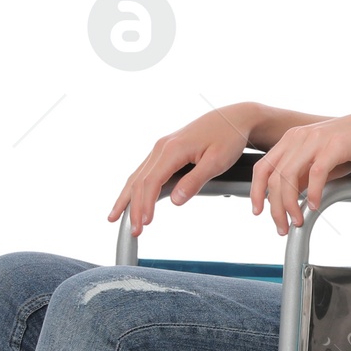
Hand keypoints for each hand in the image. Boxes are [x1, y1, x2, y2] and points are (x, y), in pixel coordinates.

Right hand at [107, 105, 255, 231]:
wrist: (233, 118)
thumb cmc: (228, 138)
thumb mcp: (217, 162)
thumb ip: (195, 181)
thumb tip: (175, 201)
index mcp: (172, 149)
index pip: (151, 183)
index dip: (145, 205)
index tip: (144, 224)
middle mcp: (161, 147)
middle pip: (139, 181)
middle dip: (133, 208)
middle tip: (134, 232)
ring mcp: (161, 148)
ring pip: (137, 176)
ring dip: (127, 199)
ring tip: (116, 219)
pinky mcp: (164, 151)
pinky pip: (144, 171)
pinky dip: (133, 188)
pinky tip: (128, 199)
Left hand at [250, 107, 350, 233]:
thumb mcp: (320, 158)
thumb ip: (302, 175)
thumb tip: (289, 198)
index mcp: (291, 139)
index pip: (263, 167)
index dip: (256, 191)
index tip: (258, 211)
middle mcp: (299, 137)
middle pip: (274, 177)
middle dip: (275, 207)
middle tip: (283, 227)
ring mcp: (316, 139)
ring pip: (289, 176)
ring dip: (290, 204)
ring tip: (297, 220)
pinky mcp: (335, 144)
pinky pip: (316, 173)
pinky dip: (312, 193)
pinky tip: (314, 206)